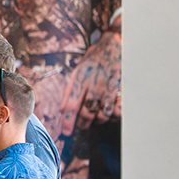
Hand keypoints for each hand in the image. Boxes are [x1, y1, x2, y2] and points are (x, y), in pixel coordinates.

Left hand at [44, 28, 121, 144]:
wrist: (110, 46)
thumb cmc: (91, 61)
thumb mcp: (76, 72)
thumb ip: (69, 91)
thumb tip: (61, 110)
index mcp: (79, 80)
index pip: (71, 105)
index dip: (68, 121)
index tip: (66, 132)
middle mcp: (92, 84)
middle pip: (86, 111)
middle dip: (82, 123)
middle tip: (81, 127)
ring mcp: (106, 86)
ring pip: (100, 112)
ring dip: (96, 121)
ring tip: (93, 122)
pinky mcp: (117, 87)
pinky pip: (113, 107)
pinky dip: (109, 115)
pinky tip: (106, 115)